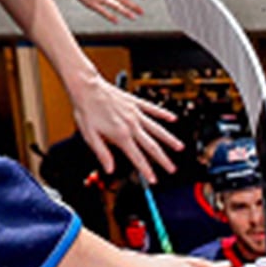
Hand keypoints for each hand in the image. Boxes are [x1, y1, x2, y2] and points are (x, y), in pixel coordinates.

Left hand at [67, 71, 182, 183]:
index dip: (146, 170)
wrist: (86, 86)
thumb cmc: (85, 110)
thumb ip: (102, 153)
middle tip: (172, 169)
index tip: (154, 180)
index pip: (137, 157)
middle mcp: (131, 125)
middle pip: (152, 146)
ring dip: (169, 139)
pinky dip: (163, 114)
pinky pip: (153, 109)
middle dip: (163, 160)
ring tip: (179, 147)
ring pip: (157, 129)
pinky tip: (173, 119)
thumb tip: (109, 169)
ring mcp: (135, 113)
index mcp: (120, 135)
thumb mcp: (89, 135)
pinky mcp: (135, 102)